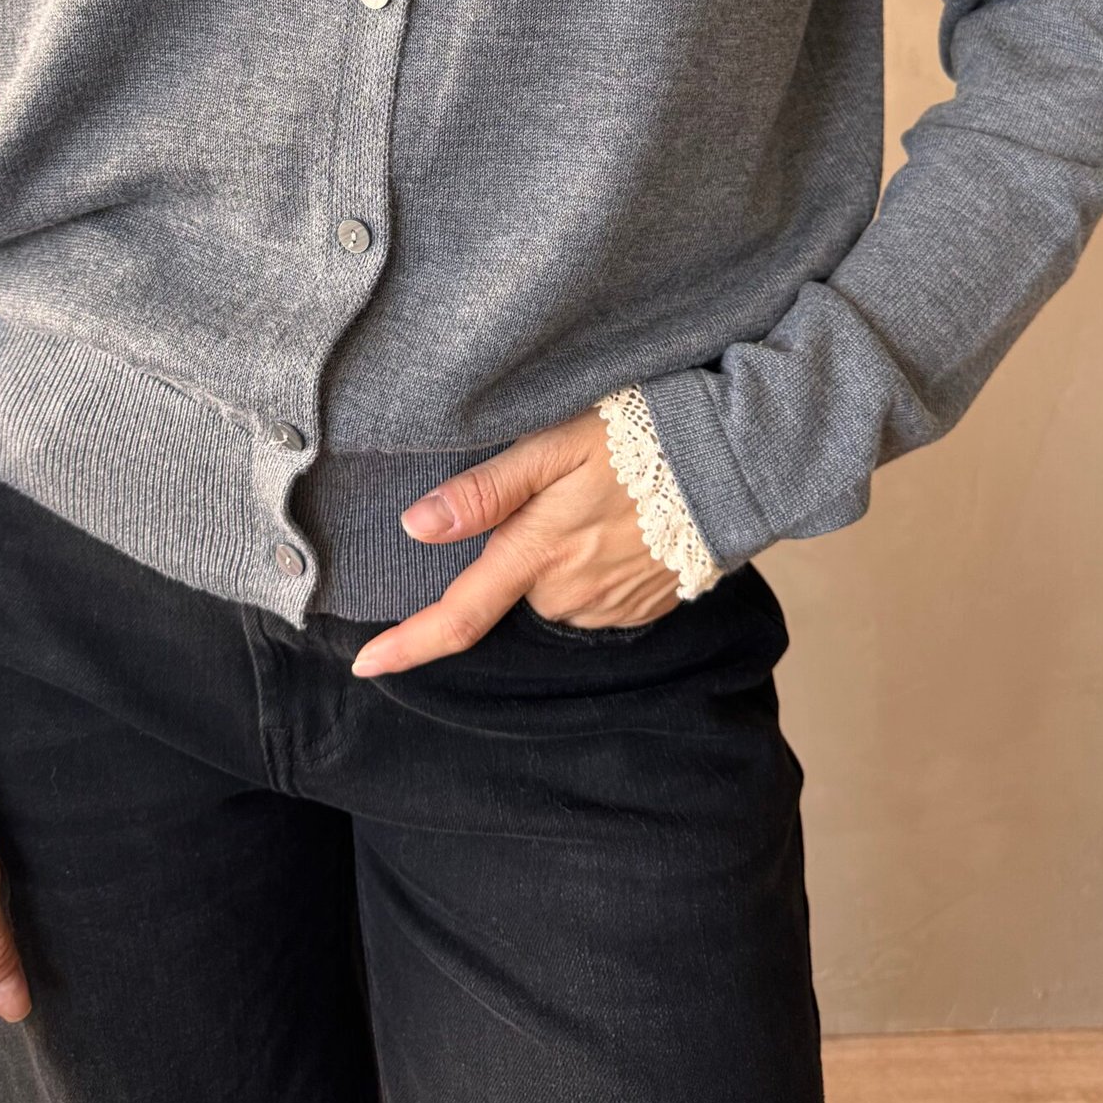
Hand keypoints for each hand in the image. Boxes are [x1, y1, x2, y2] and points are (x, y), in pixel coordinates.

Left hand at [350, 404, 680, 675]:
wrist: (737, 462)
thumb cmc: (638, 437)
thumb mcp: (554, 443)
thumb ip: (486, 490)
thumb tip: (416, 526)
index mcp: (537, 554)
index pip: (459, 616)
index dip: (408, 645)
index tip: (365, 665)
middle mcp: (569, 595)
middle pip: (514, 586)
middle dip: (521, 547)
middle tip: (562, 487)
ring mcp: (609, 609)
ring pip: (555, 591)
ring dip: (562, 554)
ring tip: (604, 497)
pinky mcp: (644, 611)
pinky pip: (595, 596)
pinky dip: (597, 565)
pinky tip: (625, 522)